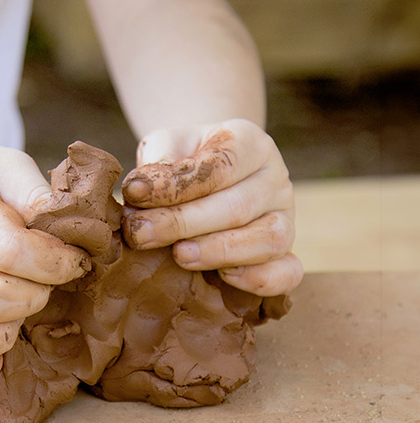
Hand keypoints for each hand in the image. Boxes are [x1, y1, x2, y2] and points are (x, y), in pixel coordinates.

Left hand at [121, 119, 302, 295]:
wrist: (204, 176)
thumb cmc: (182, 159)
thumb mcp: (167, 146)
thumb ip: (158, 163)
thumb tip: (138, 192)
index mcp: (250, 142)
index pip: (220, 163)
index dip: (176, 183)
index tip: (134, 194)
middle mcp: (275, 179)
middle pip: (238, 206)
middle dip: (183, 223)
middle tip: (140, 233)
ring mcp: (286, 218)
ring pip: (267, 240)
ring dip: (218, 252)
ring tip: (178, 255)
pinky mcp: (286, 254)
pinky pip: (287, 273)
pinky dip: (258, 279)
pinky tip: (222, 277)